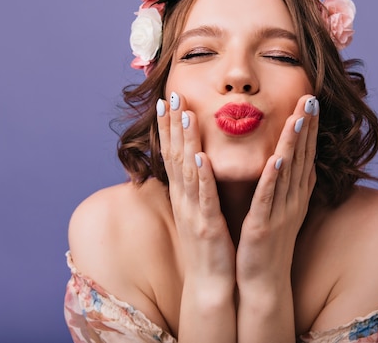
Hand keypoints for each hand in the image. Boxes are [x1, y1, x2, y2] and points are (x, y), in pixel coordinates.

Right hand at [157, 91, 235, 287]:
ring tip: (185, 116)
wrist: (210, 281)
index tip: (167, 101)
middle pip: (175, 156)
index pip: (173, 154)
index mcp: (184, 194)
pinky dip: (202, 177)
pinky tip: (201, 158)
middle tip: (170, 96)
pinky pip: (205, 198)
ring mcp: (194, 212)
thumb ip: (195, 186)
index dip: (168, 128)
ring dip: (185, 142)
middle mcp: (184, 199)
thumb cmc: (207, 245)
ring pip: (188, 171)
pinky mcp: (207, 226)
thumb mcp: (197, 210)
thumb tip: (194, 163)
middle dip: (172, 125)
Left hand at [236, 94, 318, 288]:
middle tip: (310, 98)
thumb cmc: (270, 243)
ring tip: (297, 117)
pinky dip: (272, 177)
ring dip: (292, 144)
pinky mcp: (264, 225)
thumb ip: (286, 184)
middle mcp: (293, 199)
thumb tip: (292, 161)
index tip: (310, 101)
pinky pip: (267, 197)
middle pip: (301, 157)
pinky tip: (276, 158)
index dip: (309, 128)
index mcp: (295, 194)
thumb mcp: (283, 208)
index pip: (305, 154)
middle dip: (306, 127)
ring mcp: (281, 212)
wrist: (263, 281)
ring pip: (288, 171)